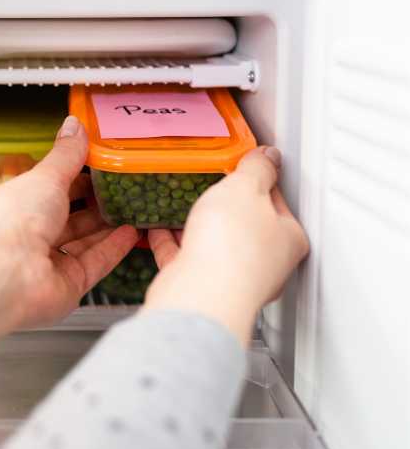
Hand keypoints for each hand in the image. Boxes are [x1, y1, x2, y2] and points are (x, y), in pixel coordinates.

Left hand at [0, 116, 139, 360]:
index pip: (51, 191)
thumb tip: (74, 125)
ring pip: (84, 243)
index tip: (100, 169)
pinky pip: (96, 264)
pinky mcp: (68, 285)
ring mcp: (49, 263)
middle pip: (69, 220)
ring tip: (133, 211)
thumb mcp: (45, 176)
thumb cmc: (10, 220)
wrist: (2, 272)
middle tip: (122, 192)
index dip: (75, 181)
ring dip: (108, 228)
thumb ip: (66, 155)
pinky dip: (113, 249)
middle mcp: (31, 236)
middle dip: (94, 207)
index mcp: (19, 206)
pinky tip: (131, 234)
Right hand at [142, 146, 309, 343]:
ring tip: (182, 205)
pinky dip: (173, 243)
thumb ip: (257, 169)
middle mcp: (265, 263)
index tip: (245, 168)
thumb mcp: (247, 188)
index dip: (260, 180)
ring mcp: (232, 278)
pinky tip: (159, 229)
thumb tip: (267, 156)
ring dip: (198, 225)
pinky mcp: (201, 287)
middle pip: (247, 225)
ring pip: (216, 246)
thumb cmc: (232, 246)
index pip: (277, 201)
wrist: (200, 292)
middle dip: (227, 206)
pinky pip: (186, 259)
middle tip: (213, 187)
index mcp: (288, 238)